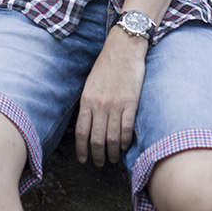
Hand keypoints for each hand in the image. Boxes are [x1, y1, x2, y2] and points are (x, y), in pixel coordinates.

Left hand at [75, 26, 146, 165]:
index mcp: (87, 99)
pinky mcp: (131, 103)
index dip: (81, 149)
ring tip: (112, 158)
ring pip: (112, 138)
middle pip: (96, 139)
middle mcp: (99, 105)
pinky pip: (127, 129)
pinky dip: (125, 141)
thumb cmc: (106, 65)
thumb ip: (88, 103)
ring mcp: (116, 105)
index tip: (83, 159)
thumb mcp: (90, 83)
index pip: (81, 131)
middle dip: (97, 155)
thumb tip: (87, 124)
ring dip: (112, 153)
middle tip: (99, 163)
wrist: (123, 48)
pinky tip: (124, 146)